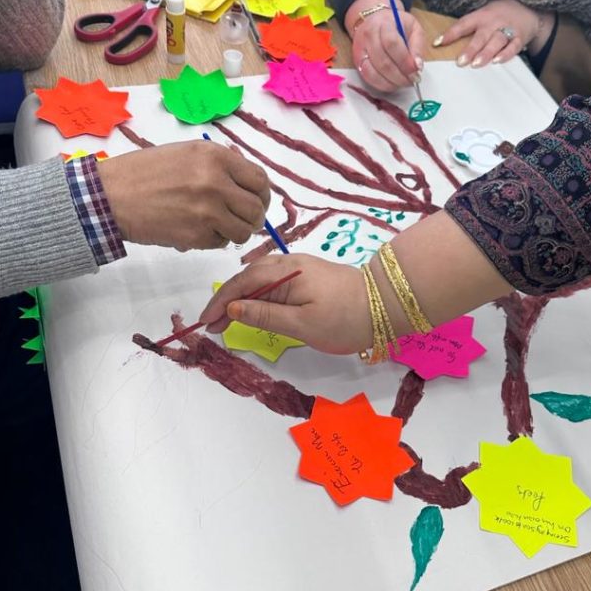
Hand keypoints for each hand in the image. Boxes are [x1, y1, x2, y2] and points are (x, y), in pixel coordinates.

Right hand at [98, 140, 269, 250]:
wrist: (111, 196)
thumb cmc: (145, 172)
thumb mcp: (186, 153)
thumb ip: (219, 165)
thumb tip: (246, 185)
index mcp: (215, 157)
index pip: (259, 180)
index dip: (262, 195)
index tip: (257, 201)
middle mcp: (216, 182)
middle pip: (256, 209)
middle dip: (253, 218)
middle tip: (241, 219)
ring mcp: (207, 211)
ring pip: (244, 230)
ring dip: (235, 232)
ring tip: (218, 226)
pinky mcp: (196, 235)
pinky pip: (221, 242)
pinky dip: (214, 240)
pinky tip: (197, 230)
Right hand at [200, 255, 370, 354]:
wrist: (386, 306)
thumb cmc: (345, 318)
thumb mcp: (302, 323)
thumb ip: (265, 315)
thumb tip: (233, 308)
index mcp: (287, 273)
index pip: (242, 284)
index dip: (220, 303)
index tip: (204, 322)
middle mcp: (290, 264)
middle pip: (247, 278)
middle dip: (226, 301)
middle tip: (212, 326)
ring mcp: (299, 268)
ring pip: (259, 278)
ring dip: (240, 298)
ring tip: (226, 319)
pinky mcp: (308, 276)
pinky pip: (272, 280)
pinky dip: (256, 294)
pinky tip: (251, 306)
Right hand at [345, 0, 424, 92]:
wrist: (375, 21)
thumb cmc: (397, 26)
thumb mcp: (414, 28)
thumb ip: (417, 47)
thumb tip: (417, 66)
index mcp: (384, 24)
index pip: (392, 44)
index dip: (404, 61)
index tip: (415, 71)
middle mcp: (369, 36)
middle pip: (382, 62)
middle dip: (400, 76)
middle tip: (412, 80)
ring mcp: (360, 50)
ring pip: (373, 73)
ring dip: (391, 83)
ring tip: (403, 82)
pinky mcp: (357, 62)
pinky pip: (368, 78)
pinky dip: (382, 85)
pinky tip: (392, 84)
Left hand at [434, 0, 554, 68]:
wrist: (527, 8)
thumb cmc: (498, 15)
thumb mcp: (483, 14)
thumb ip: (468, 28)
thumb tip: (443, 43)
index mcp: (481, 15)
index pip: (463, 24)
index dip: (451, 33)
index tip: (438, 43)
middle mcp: (494, 22)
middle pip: (481, 36)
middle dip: (470, 49)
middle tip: (460, 61)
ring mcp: (507, 30)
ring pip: (496, 42)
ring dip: (486, 53)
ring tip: (476, 64)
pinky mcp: (519, 38)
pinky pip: (513, 47)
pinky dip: (506, 54)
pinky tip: (497, 61)